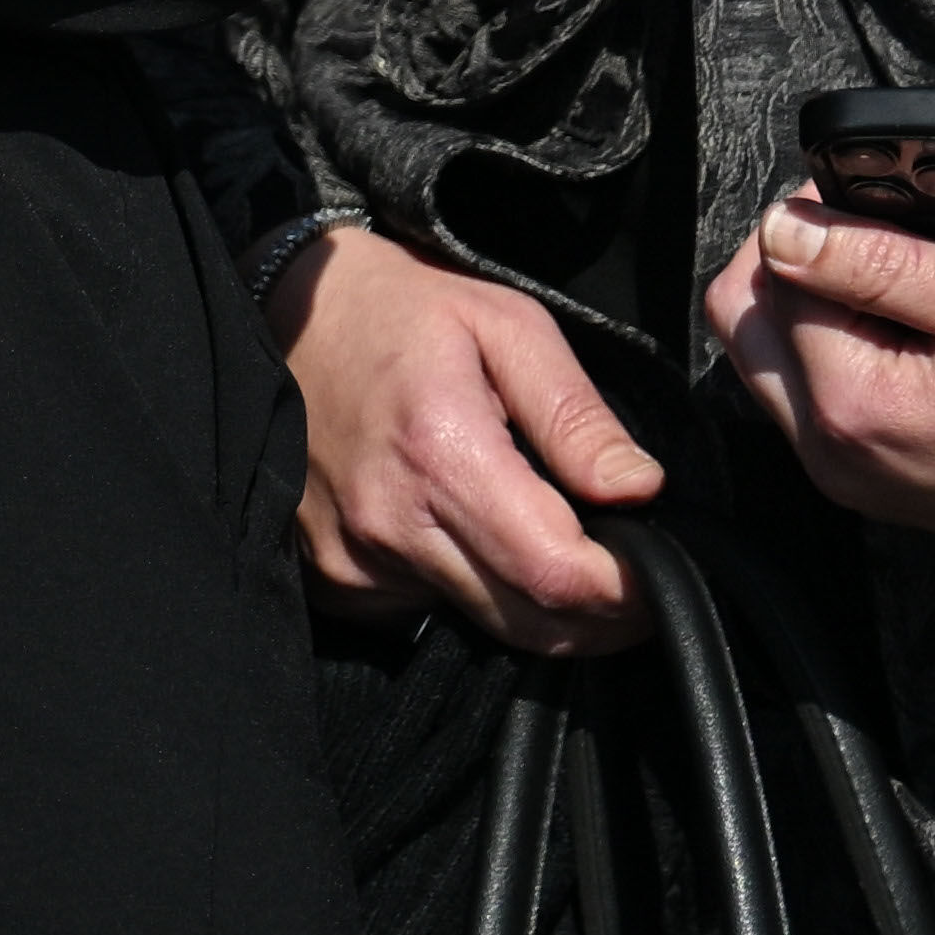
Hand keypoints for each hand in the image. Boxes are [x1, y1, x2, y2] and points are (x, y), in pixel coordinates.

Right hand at [289, 233, 664, 651]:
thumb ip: (574, 414)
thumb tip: (641, 490)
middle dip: (600, 614)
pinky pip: (430, 614)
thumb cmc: (395, 309)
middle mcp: (389, 524)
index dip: (628, 592)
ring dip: (536, 603)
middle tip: (631, 574)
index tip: (661, 573)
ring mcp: (353, 560)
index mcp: (439, 455)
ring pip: (487, 626)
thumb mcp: (503, 325)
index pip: (557, 574)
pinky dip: (473, 590)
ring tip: (547, 539)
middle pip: (531, 623)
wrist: (274, 313)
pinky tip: (469, 535)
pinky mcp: (334, 580)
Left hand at [700, 192, 934, 584]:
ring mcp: (856, 480)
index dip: (808, 220)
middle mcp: (834, 458)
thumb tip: (782, 227)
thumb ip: (879, 264)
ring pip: (777, 361)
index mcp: (853, 411)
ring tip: (906, 284)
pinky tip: (914, 334)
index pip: (767, 280)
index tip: (866, 194)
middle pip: (750, 325)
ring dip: (816, 307)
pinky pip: (820, 402)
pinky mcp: (884, 487)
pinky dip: (844, 352)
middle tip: (875, 231)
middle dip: (792, 263)